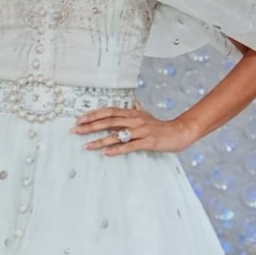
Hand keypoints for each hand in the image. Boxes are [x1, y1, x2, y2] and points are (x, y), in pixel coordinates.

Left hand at [71, 100, 195, 155]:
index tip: (80, 119)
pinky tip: (107, 153)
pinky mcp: (147, 141)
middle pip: (109, 121)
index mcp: (132, 113)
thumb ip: (137, 109)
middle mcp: (135, 120)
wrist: (179, 132)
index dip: (94, 114)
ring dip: (100, 141)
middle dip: (90, 126)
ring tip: (87, 146)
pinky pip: (130, 146)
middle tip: (76, 131)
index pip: (109, 111)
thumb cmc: (161, 126)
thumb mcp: (147, 115)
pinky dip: (117, 150)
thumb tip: (132, 101)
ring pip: (117, 135)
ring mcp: (141, 131)